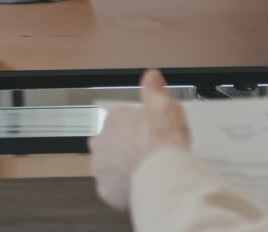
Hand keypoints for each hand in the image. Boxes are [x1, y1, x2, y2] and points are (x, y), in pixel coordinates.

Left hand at [89, 70, 191, 210]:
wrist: (163, 177)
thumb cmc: (163, 144)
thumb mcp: (165, 106)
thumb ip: (154, 90)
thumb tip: (151, 77)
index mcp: (114, 120)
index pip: (120, 119)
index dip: (136, 125)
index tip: (147, 131)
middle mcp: (102, 142)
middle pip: (109, 141)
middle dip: (123, 145)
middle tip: (143, 150)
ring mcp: (102, 167)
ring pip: (108, 164)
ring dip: (120, 165)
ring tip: (140, 169)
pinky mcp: (106, 189)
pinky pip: (112, 187)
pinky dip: (121, 186)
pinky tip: (136, 183)